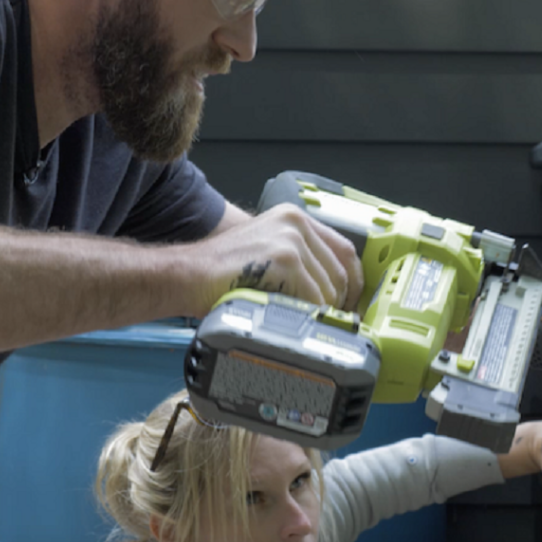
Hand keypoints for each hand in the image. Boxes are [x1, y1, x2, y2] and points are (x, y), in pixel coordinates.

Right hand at [185, 204, 363, 315]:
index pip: (344, 250)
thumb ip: (301, 261)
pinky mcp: (284, 259)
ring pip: (328, 289)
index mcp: (294, 219)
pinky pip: (312, 298)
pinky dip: (306, 315)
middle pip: (340, 272)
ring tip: (300, 321)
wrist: (186, 275)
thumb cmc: (223, 273)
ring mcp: (291, 239)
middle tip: (329, 323)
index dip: (354, 282)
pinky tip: (289, 318)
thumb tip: (335, 292)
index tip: (351, 304)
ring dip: (318, 312)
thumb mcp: (268, 252)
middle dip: (338, 303)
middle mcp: (296, 223)